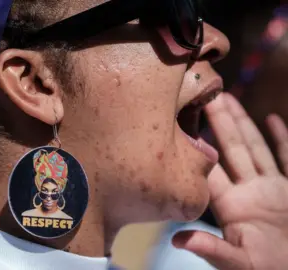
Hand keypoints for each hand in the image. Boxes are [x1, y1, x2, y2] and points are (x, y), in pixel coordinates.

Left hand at [172, 93, 287, 269]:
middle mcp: (247, 191)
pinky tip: (273, 119)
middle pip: (232, 149)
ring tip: (230, 99)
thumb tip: (177, 240)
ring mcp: (271, 189)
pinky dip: (283, 139)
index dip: (199, 144)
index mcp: (229, 204)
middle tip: (207, 95)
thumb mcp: (235, 262)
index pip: (211, 168)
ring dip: (245, 123)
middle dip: (220, 122)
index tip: (186, 120)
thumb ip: (210, 248)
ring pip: (255, 148)